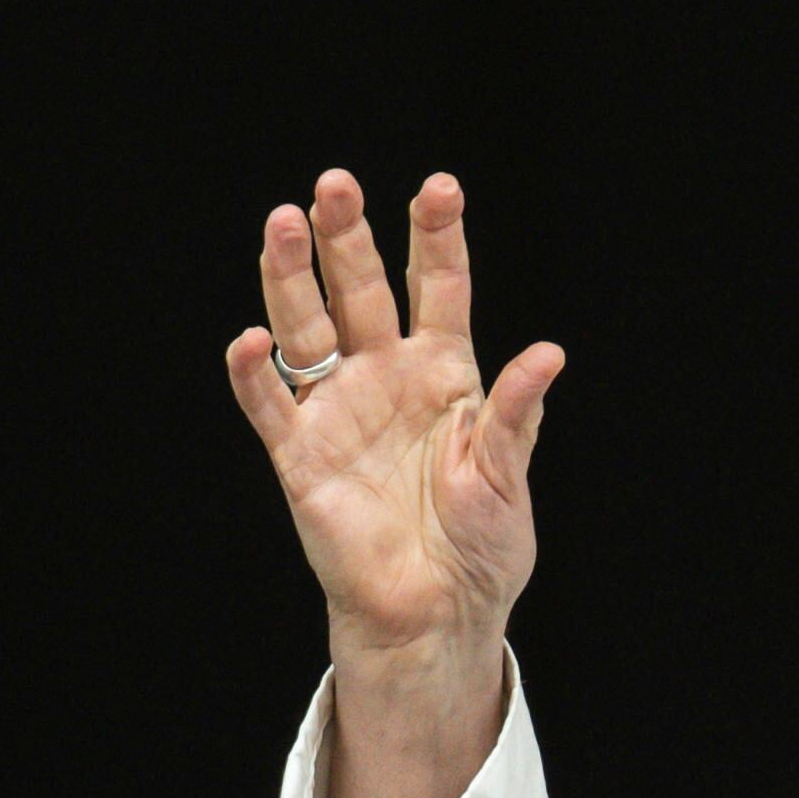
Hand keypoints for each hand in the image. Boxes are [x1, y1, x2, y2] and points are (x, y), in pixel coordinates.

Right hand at [226, 169, 561, 797]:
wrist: (437, 613)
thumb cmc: (481, 548)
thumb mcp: (508, 477)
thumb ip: (516, 416)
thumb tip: (548, 354)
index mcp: (446, 374)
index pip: (440, 289)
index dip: (438, 238)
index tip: (439, 188)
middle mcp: (387, 377)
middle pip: (364, 290)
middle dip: (350, 237)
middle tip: (336, 184)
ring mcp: (340, 410)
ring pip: (307, 327)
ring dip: (293, 278)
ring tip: (284, 222)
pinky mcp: (300, 455)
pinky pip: (270, 404)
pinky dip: (255, 373)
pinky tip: (250, 340)